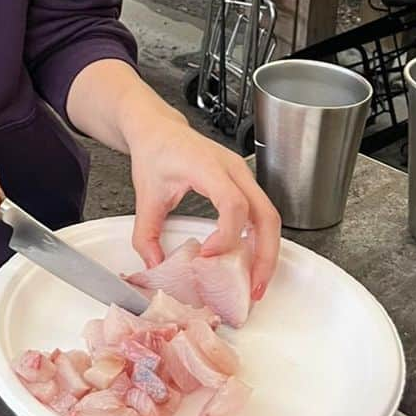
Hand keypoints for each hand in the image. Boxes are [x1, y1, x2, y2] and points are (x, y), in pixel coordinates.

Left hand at [124, 108, 281, 300]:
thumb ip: (146, 233)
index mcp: (207, 166)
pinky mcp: (243, 182)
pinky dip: (261, 239)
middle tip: (254, 286)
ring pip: (270, 216)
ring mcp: (242, 174)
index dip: (226, 235)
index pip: (233, 203)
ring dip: (267, 251)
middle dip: (264, 255)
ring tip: (255, 281)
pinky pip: (262, 213)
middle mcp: (232, 168)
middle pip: (266, 214)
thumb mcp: (146, 195)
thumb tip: (154, 264)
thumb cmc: (156, 151)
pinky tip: (250, 260)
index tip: (207, 255)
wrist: (158, 129)